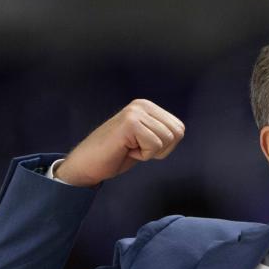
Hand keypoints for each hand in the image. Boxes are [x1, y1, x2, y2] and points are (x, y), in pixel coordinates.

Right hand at [55, 99, 184, 186]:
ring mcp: (135, 112)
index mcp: (147, 106)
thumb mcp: (144, 139)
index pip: (179, 129)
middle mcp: (142, 105)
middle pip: (177, 133)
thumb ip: (160, 131)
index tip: (142, 146)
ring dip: (149, 152)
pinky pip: (154, 146)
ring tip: (129, 148)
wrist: (88, 163)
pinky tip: (126, 149)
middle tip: (136, 148)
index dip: (165, 146)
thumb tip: (179, 130)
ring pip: (166, 140)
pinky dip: (142, 155)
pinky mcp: (130, 123)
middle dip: (160, 149)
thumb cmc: (116, 154)